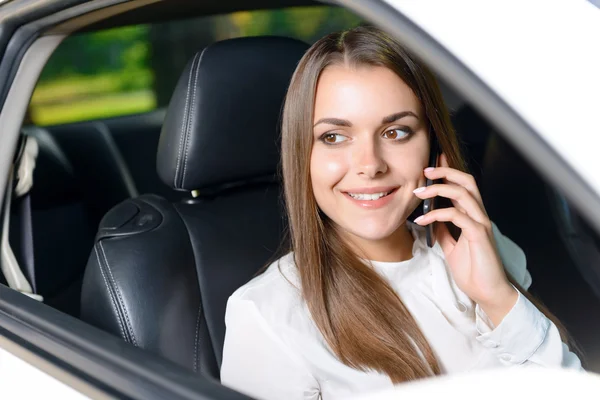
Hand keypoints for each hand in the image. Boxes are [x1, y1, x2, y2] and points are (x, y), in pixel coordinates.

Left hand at [412, 153, 517, 325]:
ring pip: (463, 194)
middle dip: (446, 172)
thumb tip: (430, 220)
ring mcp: (481, 224)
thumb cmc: (473, 271)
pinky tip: (421, 220)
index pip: (463, 186)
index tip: (432, 163)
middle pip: (467, 182)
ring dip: (438, 189)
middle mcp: (479, 216)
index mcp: (473, 217)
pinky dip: (436, 215)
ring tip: (418, 192)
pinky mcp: (478, 236)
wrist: (488, 293)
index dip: (449, 172)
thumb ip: (443, 232)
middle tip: (425, 170)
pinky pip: (457, 217)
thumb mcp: (451, 247)